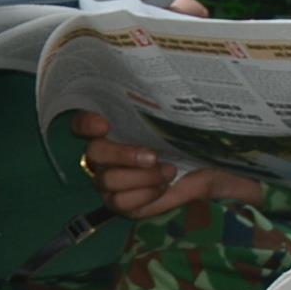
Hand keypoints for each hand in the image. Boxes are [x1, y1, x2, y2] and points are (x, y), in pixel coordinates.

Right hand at [65, 109, 256, 221]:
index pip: (81, 123)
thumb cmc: (191, 141)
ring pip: (108, 180)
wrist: (209, 171)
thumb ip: (170, 110)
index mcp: (114, 128)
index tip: (105, 124)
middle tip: (153, 156)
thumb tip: (175, 86)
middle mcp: (106, 154)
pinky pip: (120, 202)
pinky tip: (163, 187)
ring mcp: (109, 179)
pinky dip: (144, 195)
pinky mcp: (119, 202)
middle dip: (123, 154)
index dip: (85, 123)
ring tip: (169, 172)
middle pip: (94, 153)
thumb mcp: (183, 123)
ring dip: (142, 178)